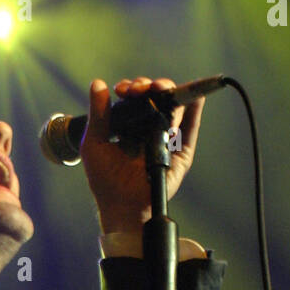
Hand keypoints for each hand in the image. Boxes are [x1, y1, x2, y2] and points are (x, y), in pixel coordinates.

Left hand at [79, 76, 204, 233]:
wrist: (121, 206)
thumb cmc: (105, 180)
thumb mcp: (94, 143)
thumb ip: (98, 114)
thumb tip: (98, 84)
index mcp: (129, 127)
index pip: (135, 100)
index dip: (131, 89)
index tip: (122, 89)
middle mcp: (149, 131)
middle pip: (156, 99)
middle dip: (149, 87)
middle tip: (139, 89)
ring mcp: (166, 141)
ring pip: (173, 109)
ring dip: (169, 93)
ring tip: (159, 87)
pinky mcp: (180, 154)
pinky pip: (190, 130)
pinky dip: (194, 111)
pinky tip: (195, 96)